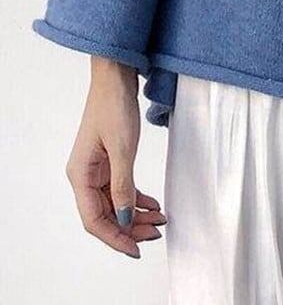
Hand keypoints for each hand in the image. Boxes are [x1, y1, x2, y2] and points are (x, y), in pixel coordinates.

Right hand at [65, 56, 165, 258]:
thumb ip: (123, 186)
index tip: (136, 248)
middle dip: (130, 228)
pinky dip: (137, 198)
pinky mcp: (109, 160)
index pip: (94, 219)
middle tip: (156, 234)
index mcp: (80, 175)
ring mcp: (97, 168)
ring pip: (115, 203)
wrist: (116, 77)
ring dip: (136, 214)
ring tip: (159, 221)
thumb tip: (126, 219)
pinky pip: (121, 188)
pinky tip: (153, 205)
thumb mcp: (123, 148)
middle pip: (105, 214)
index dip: (115, 237)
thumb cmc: (114, 106)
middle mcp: (85, 175)